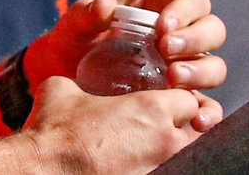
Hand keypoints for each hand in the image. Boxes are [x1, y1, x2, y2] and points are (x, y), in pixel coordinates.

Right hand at [24, 76, 213, 174]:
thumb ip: (79, 82)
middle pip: (204, 132)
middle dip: (192, 127)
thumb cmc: (53, 131)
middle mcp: (165, 142)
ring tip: (156, 148)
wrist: (43, 170)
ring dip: (179, 150)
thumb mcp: (62, 90)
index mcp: (151, 110)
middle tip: (172, 128)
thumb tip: (73, 85)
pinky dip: (161, 165)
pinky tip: (140, 162)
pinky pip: (170, 171)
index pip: (190, 100)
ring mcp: (160, 169)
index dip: (180, 99)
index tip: (168, 102)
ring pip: (192, 156)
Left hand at [29, 0, 226, 105]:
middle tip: (166, 51)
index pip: (192, 0)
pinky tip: (197, 120)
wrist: (64, 78)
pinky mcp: (180, 99)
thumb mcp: (75, 23)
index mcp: (159, 7)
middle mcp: (179, 36)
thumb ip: (87, 13)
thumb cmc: (74, 41)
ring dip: (201, 73)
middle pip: (212, 31)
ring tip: (174, 80)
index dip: (186, 11)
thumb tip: (106, 3)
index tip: (163, 28)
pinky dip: (208, 112)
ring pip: (214, 67)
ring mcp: (182, 68)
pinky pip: (207, 106)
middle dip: (195, 40)